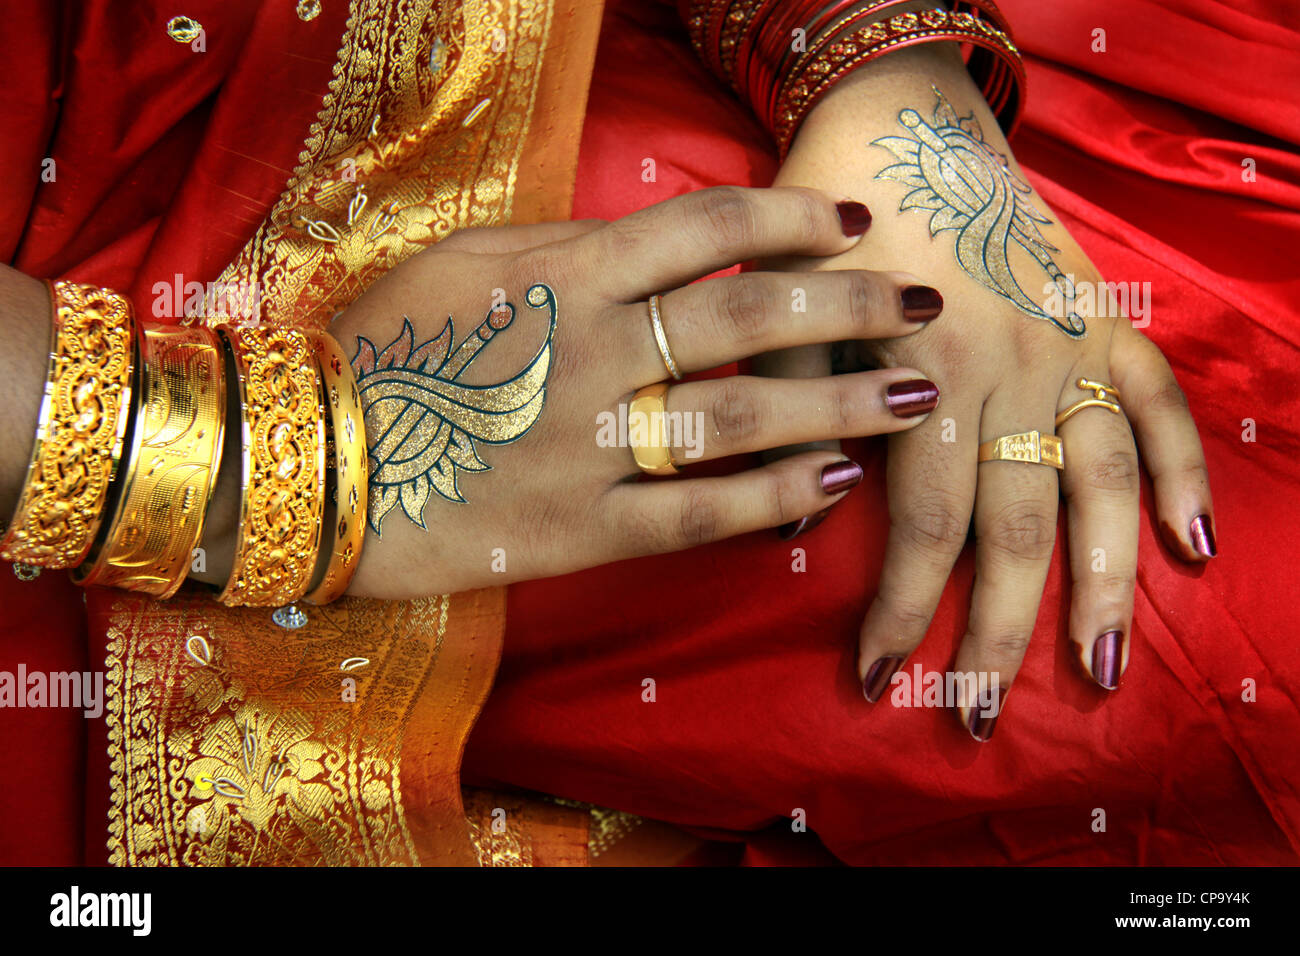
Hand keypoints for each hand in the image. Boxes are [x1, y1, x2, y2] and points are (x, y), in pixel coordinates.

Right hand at [329, 186, 945, 598]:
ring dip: (839, 401)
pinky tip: (833, 484)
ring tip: (913, 395)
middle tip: (921, 306)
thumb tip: (661, 238)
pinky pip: (697, 512)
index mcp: (563, 272)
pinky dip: (772, 498)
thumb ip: (566, 245)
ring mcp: (588, 444)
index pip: (707, 228)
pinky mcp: (578, 530)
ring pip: (742, 414)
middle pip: (749, 315)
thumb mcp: (463, 263)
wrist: (304, 465)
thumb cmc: (379, 350)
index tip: (853, 227)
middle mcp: (590, 350)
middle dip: (850, 304)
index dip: (794, 220)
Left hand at [766, 49, 1215, 737]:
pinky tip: (1193, 542)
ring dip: (1105, 581)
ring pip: (1099, 483)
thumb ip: (804, 413)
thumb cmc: (824, 223)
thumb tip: (809, 518)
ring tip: (1101, 669)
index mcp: (924, 370)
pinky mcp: (1101, 319)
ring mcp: (1066, 344)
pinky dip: (1183, 468)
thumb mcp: (792, 315)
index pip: (922, 525)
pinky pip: (1158, 401)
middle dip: (998, 630)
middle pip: (1015, 527)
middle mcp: (1008, 367)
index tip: (877, 677)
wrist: (895, 124)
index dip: (899, 609)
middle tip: (983, 713)